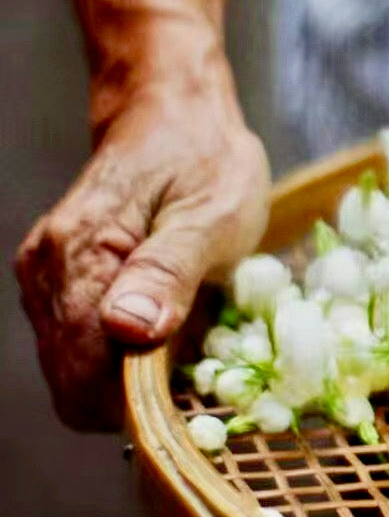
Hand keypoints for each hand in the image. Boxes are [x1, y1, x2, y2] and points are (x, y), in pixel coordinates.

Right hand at [15, 52, 269, 430]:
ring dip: (135, 376)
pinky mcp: (59, 286)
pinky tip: (172, 326)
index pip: (86, 372)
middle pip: (76, 384)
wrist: (176, 115)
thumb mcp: (214, 215)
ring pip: (79, 374)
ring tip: (191, 338)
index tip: (194, 395)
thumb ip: (170, 272)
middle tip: (202, 366)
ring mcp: (46, 281)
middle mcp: (46, 273)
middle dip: (139, 394)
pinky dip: (128, 356)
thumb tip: (130, 331)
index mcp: (78, 254)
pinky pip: (86, 349)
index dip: (140, 401)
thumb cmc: (206, 161)